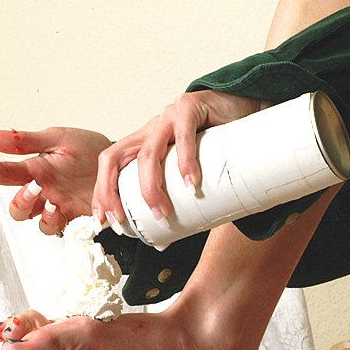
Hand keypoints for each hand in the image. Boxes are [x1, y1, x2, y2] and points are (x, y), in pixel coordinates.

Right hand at [0, 127, 111, 234]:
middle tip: (32, 187)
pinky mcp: (75, 217)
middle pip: (17, 207)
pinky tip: (62, 210)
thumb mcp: (55, 138)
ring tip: (50, 202)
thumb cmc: (87, 150)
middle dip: (19, 201)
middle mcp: (42, 192)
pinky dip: (58, 222)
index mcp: (34, 170)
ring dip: (40, 215)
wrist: (118, 163)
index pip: (5, 174)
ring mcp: (58, 206)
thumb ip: (23, 141)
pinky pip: (60, 229)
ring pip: (36, 221)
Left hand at [95, 90, 261, 225]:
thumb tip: (165, 242)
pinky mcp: (190, 107)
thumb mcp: (187, 173)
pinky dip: (187, 163)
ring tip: (162, 212)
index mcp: (145, 142)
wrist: (247, 110)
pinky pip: (184, 136)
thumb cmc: (218, 144)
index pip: (110, 164)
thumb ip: (175, 199)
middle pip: (116, 158)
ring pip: (148, 153)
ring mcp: (168, 117)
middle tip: (122, 220)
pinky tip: (192, 183)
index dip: (102, 191)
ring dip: (151, 187)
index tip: (103, 219)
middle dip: (111, 192)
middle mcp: (151, 129)